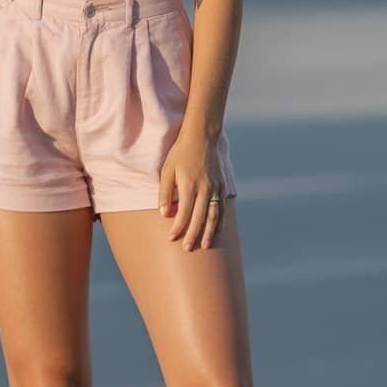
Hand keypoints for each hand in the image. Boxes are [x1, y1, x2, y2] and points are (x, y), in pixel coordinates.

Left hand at [158, 130, 225, 250]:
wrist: (202, 137)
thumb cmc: (180, 153)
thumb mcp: (167, 170)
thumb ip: (165, 193)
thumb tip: (164, 214)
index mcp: (189, 184)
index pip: (184, 213)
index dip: (178, 227)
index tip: (171, 238)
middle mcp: (205, 188)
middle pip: (200, 218)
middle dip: (193, 235)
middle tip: (187, 249)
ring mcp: (216, 188)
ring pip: (214, 216)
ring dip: (209, 232)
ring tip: (205, 246)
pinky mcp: (222, 186)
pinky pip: (222, 208)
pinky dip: (220, 222)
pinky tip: (217, 231)